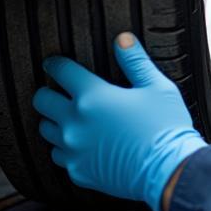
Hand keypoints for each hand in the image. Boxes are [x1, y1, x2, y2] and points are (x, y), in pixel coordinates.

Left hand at [33, 33, 206, 210]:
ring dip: (54, 120)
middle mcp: (75, 123)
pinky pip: (58, 156)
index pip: (61, 72)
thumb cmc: (165, 127)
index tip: (54, 63)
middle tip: (58, 90)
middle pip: (42, 101)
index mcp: (93, 97)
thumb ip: (135, 61)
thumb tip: (123, 39)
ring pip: (46, 130)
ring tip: (68, 117)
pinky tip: (80, 143)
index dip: (55, 64)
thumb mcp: (156, 87)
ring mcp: (74, 149)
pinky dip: (65, 148)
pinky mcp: (78, 171)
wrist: (168, 170)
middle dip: (48, 92)